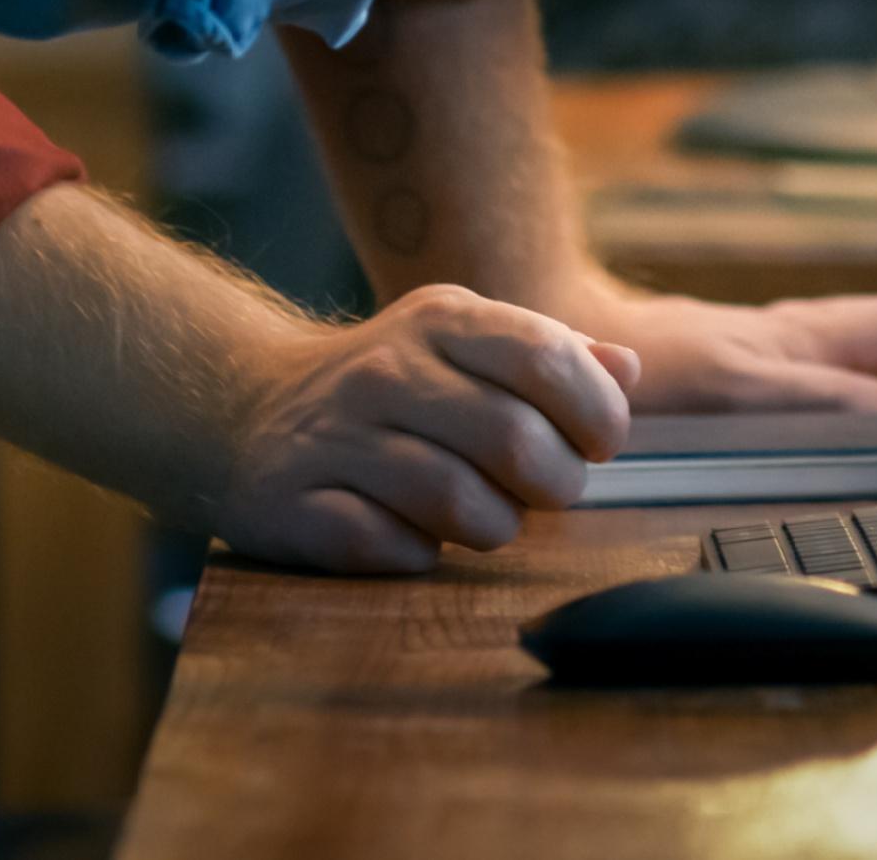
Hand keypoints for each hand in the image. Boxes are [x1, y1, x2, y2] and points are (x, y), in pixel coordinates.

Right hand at [211, 283, 641, 573]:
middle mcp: (385, 370)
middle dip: (556, 484)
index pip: (546, 357)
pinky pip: (391, 549)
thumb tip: (628, 369)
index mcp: (440, 321)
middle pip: (515, 440)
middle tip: (546, 492)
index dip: (596, 412)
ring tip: (486, 517)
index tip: (599, 441)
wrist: (248, 407)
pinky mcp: (294, 505)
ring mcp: (334, 438)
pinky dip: (420, 554)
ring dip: (494, 527)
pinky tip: (414, 535)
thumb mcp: (464, 343)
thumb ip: (550, 354)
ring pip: (459, 502)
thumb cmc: (390, 384)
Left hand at [560, 277, 876, 415]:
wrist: (553, 344)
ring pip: (845, 383)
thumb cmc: (639, 366)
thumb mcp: (741, 392)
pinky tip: (813, 483)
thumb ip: (825, 401)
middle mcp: (789, 347)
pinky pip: (799, 409)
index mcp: (808, 338)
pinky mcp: (720, 393)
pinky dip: (826, 440)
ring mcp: (754, 368)